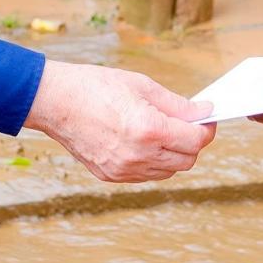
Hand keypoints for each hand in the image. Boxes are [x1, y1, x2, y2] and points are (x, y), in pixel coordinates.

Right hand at [25, 61, 215, 182]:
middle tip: (189, 123)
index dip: (207, 128)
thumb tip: (203, 112)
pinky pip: (146, 174)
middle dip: (193, 142)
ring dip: (174, 153)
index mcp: (148, 129)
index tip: (207, 117)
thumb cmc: (96, 87)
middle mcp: (138, 155)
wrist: (55, 102)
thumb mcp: (142, 86)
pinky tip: (145, 142)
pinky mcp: (111, 176)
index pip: (196, 140)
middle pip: (187, 160)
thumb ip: (177, 104)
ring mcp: (124, 170)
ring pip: (168, 171)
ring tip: (164, 131)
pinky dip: (154, 161)